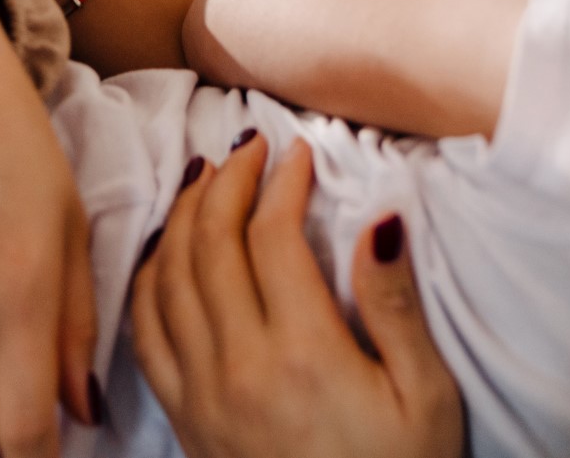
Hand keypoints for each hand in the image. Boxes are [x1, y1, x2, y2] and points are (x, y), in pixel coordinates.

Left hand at [132, 135, 464, 457]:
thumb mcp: (425, 395)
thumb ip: (394, 306)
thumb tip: (380, 221)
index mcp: (302, 354)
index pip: (270, 237)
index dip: (281, 182)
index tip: (298, 154)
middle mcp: (238, 369)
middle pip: (209, 245)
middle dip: (226, 182)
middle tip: (250, 147)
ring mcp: (201, 396)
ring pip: (166, 280)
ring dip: (181, 217)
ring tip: (206, 178)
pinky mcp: (185, 421)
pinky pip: (144, 333)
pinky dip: (147, 278)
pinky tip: (165, 251)